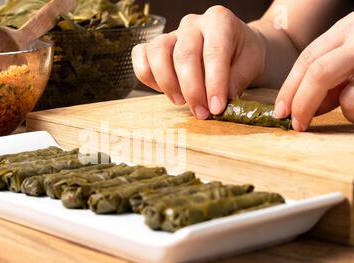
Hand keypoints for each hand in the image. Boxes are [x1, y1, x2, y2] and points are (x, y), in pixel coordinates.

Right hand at [132, 6, 266, 118]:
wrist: (234, 48)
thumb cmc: (242, 56)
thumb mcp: (250, 66)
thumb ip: (236, 81)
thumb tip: (218, 103)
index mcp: (219, 21)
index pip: (214, 51)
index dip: (214, 83)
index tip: (216, 108)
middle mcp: (192, 23)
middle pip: (184, 55)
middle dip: (192, 90)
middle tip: (202, 113)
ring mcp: (171, 33)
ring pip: (157, 53)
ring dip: (167, 83)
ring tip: (180, 102)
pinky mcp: (155, 45)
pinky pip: (140, 55)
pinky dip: (146, 75)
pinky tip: (163, 90)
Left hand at [275, 12, 353, 130]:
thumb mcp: (351, 55)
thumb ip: (331, 75)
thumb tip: (305, 107)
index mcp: (348, 29)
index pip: (307, 58)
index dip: (289, 88)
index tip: (280, 111)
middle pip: (318, 73)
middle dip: (302, 103)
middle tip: (296, 125)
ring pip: (349, 98)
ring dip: (347, 111)